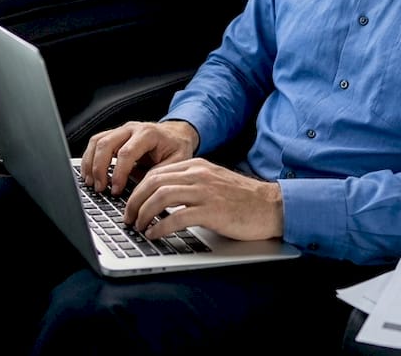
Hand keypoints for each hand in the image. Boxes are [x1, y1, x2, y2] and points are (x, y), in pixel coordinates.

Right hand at [79, 119, 198, 194]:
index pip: (126, 153)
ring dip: (90, 163)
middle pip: (106, 144)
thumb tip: (142, 192)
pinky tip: (89, 173)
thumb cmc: (177, 148)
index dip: (119, 173)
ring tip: (91, 183)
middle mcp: (132, 128)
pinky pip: (96, 142)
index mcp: (148, 134)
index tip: (116, 190)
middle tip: (100, 188)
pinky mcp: (115, 135)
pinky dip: (89, 158)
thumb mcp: (177, 162)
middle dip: (99, 168)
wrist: (177, 134)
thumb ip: (160, 174)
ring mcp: (121, 130)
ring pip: (97, 141)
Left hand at [124, 158, 283, 241]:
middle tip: (128, 218)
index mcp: (197, 166)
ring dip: (143, 214)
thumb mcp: (213, 182)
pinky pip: (176, 217)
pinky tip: (155, 235)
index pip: (156, 173)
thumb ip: (191, 184)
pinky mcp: (212, 211)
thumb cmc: (244, 200)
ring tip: (139, 227)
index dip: (138, 189)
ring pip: (160, 197)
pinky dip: (160, 227)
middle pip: (153, 183)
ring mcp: (205, 192)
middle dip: (134, 201)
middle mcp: (199, 175)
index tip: (130, 204)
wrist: (271, 207)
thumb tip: (163, 198)